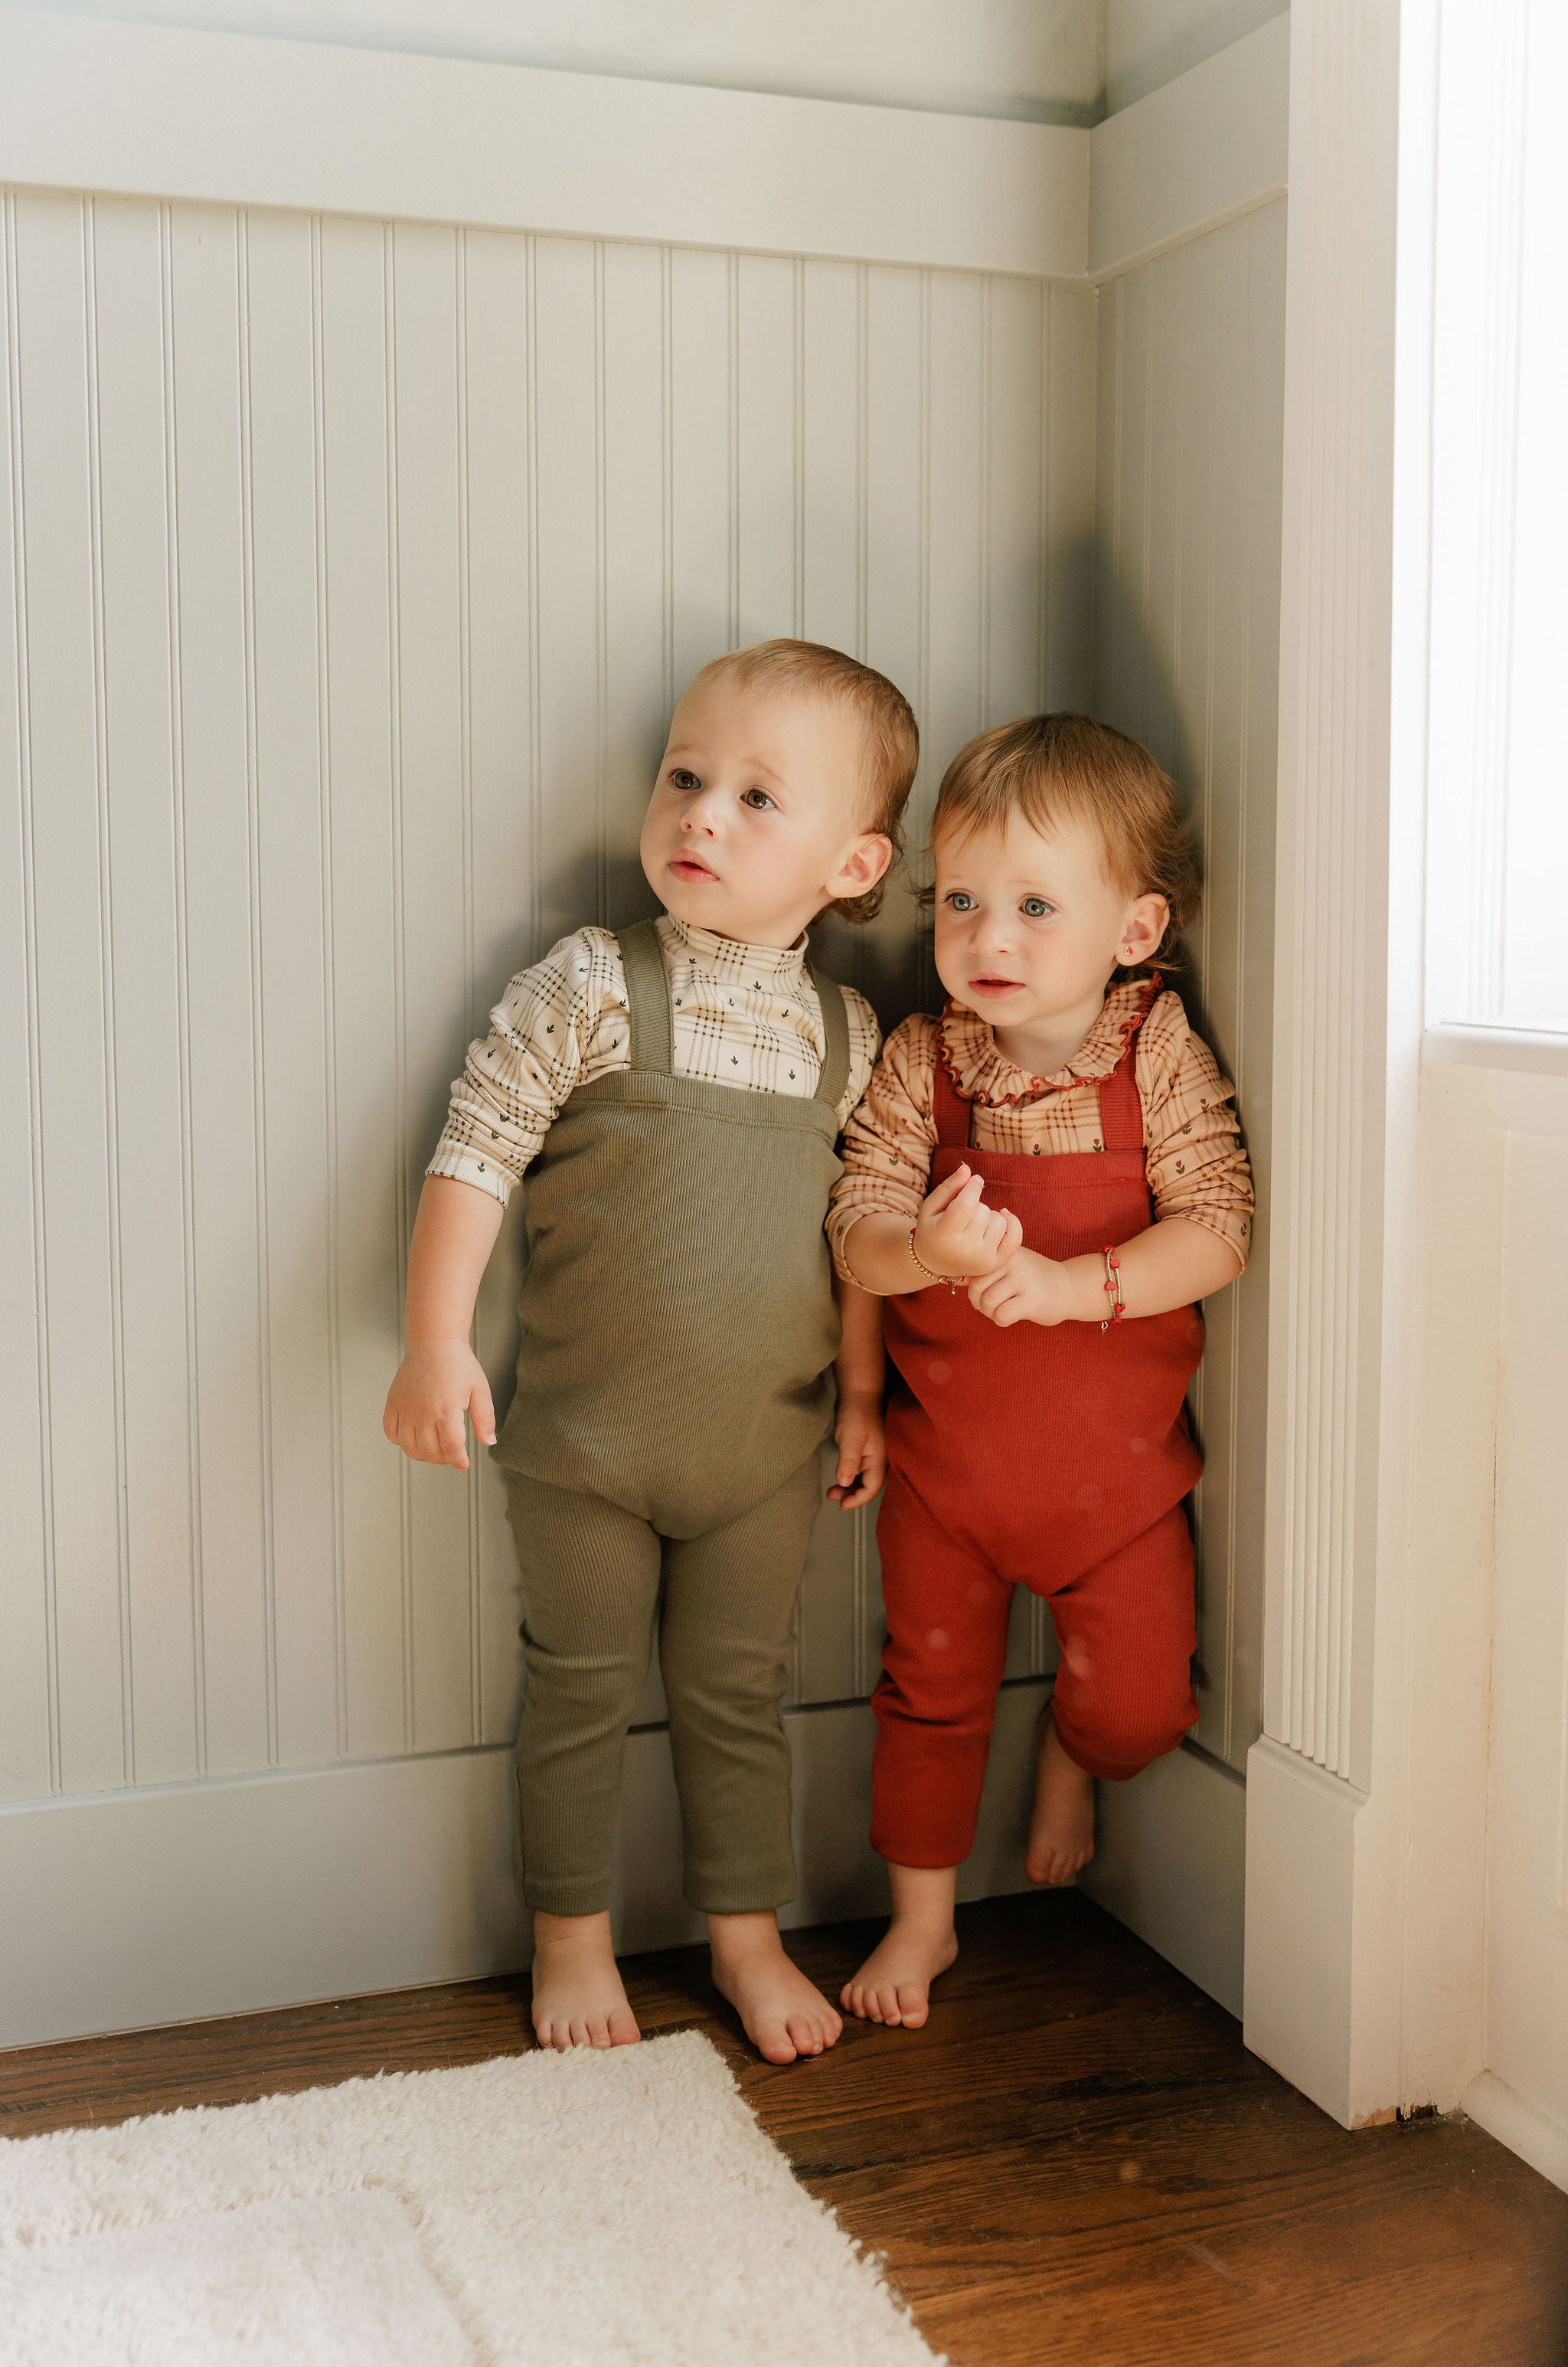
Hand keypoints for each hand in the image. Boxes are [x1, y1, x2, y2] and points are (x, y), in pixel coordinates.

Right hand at [383, 1339, 496, 1470]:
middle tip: (452, 1453)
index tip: (463, 1464)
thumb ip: (485, 1419)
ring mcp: (405, 1409)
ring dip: (423, 1455)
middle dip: (444, 1458)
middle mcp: (423, 1413)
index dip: (458, 1461)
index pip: (451, 1448)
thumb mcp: (480, 1390)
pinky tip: (413, 1436)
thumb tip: (489, 1442)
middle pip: (430, 1452)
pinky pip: (391, 1433)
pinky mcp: (393, 1403)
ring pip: (409, 1448)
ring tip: (434, 1449)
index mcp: (447, 1410)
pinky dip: (400, 1441)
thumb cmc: (459, 1365)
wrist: (434, 1343)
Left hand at [829, 1389, 885, 1508]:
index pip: (871, 1488)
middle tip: (832, 1496)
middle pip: (869, 1487)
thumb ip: (849, 1462)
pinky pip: (861, 1471)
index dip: (857, 1500)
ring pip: (864, 1480)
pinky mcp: (866, 1452)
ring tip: (832, 1491)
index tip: (841, 1505)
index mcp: (879, 1460)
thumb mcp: (850, 1438)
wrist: (859, 1394)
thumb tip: (844, 1483)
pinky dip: (850, 1478)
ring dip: (849, 1488)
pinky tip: (839, 1478)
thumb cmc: (857, 1414)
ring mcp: (873, 1456)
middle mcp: (879, 1461)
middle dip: (851, 1496)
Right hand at [912, 1164, 1023, 1281]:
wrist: (934, 1263)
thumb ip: (949, 1187)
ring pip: (999, 1221)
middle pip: (983, 1211)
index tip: (975, 1179)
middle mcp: (965, 1250)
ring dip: (989, 1215)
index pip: (967, 1205)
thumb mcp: (932, 1206)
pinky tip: (1002, 1216)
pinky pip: (1015, 1236)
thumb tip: (967, 1168)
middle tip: (964, 1213)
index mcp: (944, 1235)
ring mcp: (982, 1259)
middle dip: (976, 1204)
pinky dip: (1012, 1222)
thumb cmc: (932, 1229)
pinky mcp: (995, 1263)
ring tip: (975, 1222)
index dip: (973, 1187)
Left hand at [967, 1246, 1076, 1328]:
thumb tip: (958, 1278)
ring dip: (991, 1313)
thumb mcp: (1010, 1264)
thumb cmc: (1031, 1278)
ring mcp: (1023, 1281)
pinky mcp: (1032, 1301)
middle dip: (979, 1303)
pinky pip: (1001, 1315)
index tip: (984, 1292)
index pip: (973, 1271)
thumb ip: (986, 1269)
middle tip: (992, 1305)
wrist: (1068, 1287)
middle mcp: (1013, 1263)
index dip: (973, 1287)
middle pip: (976, 1289)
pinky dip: (1002, 1320)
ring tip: (1003, 1309)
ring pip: (987, 1303)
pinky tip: (1013, 1315)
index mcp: (1005, 1252)